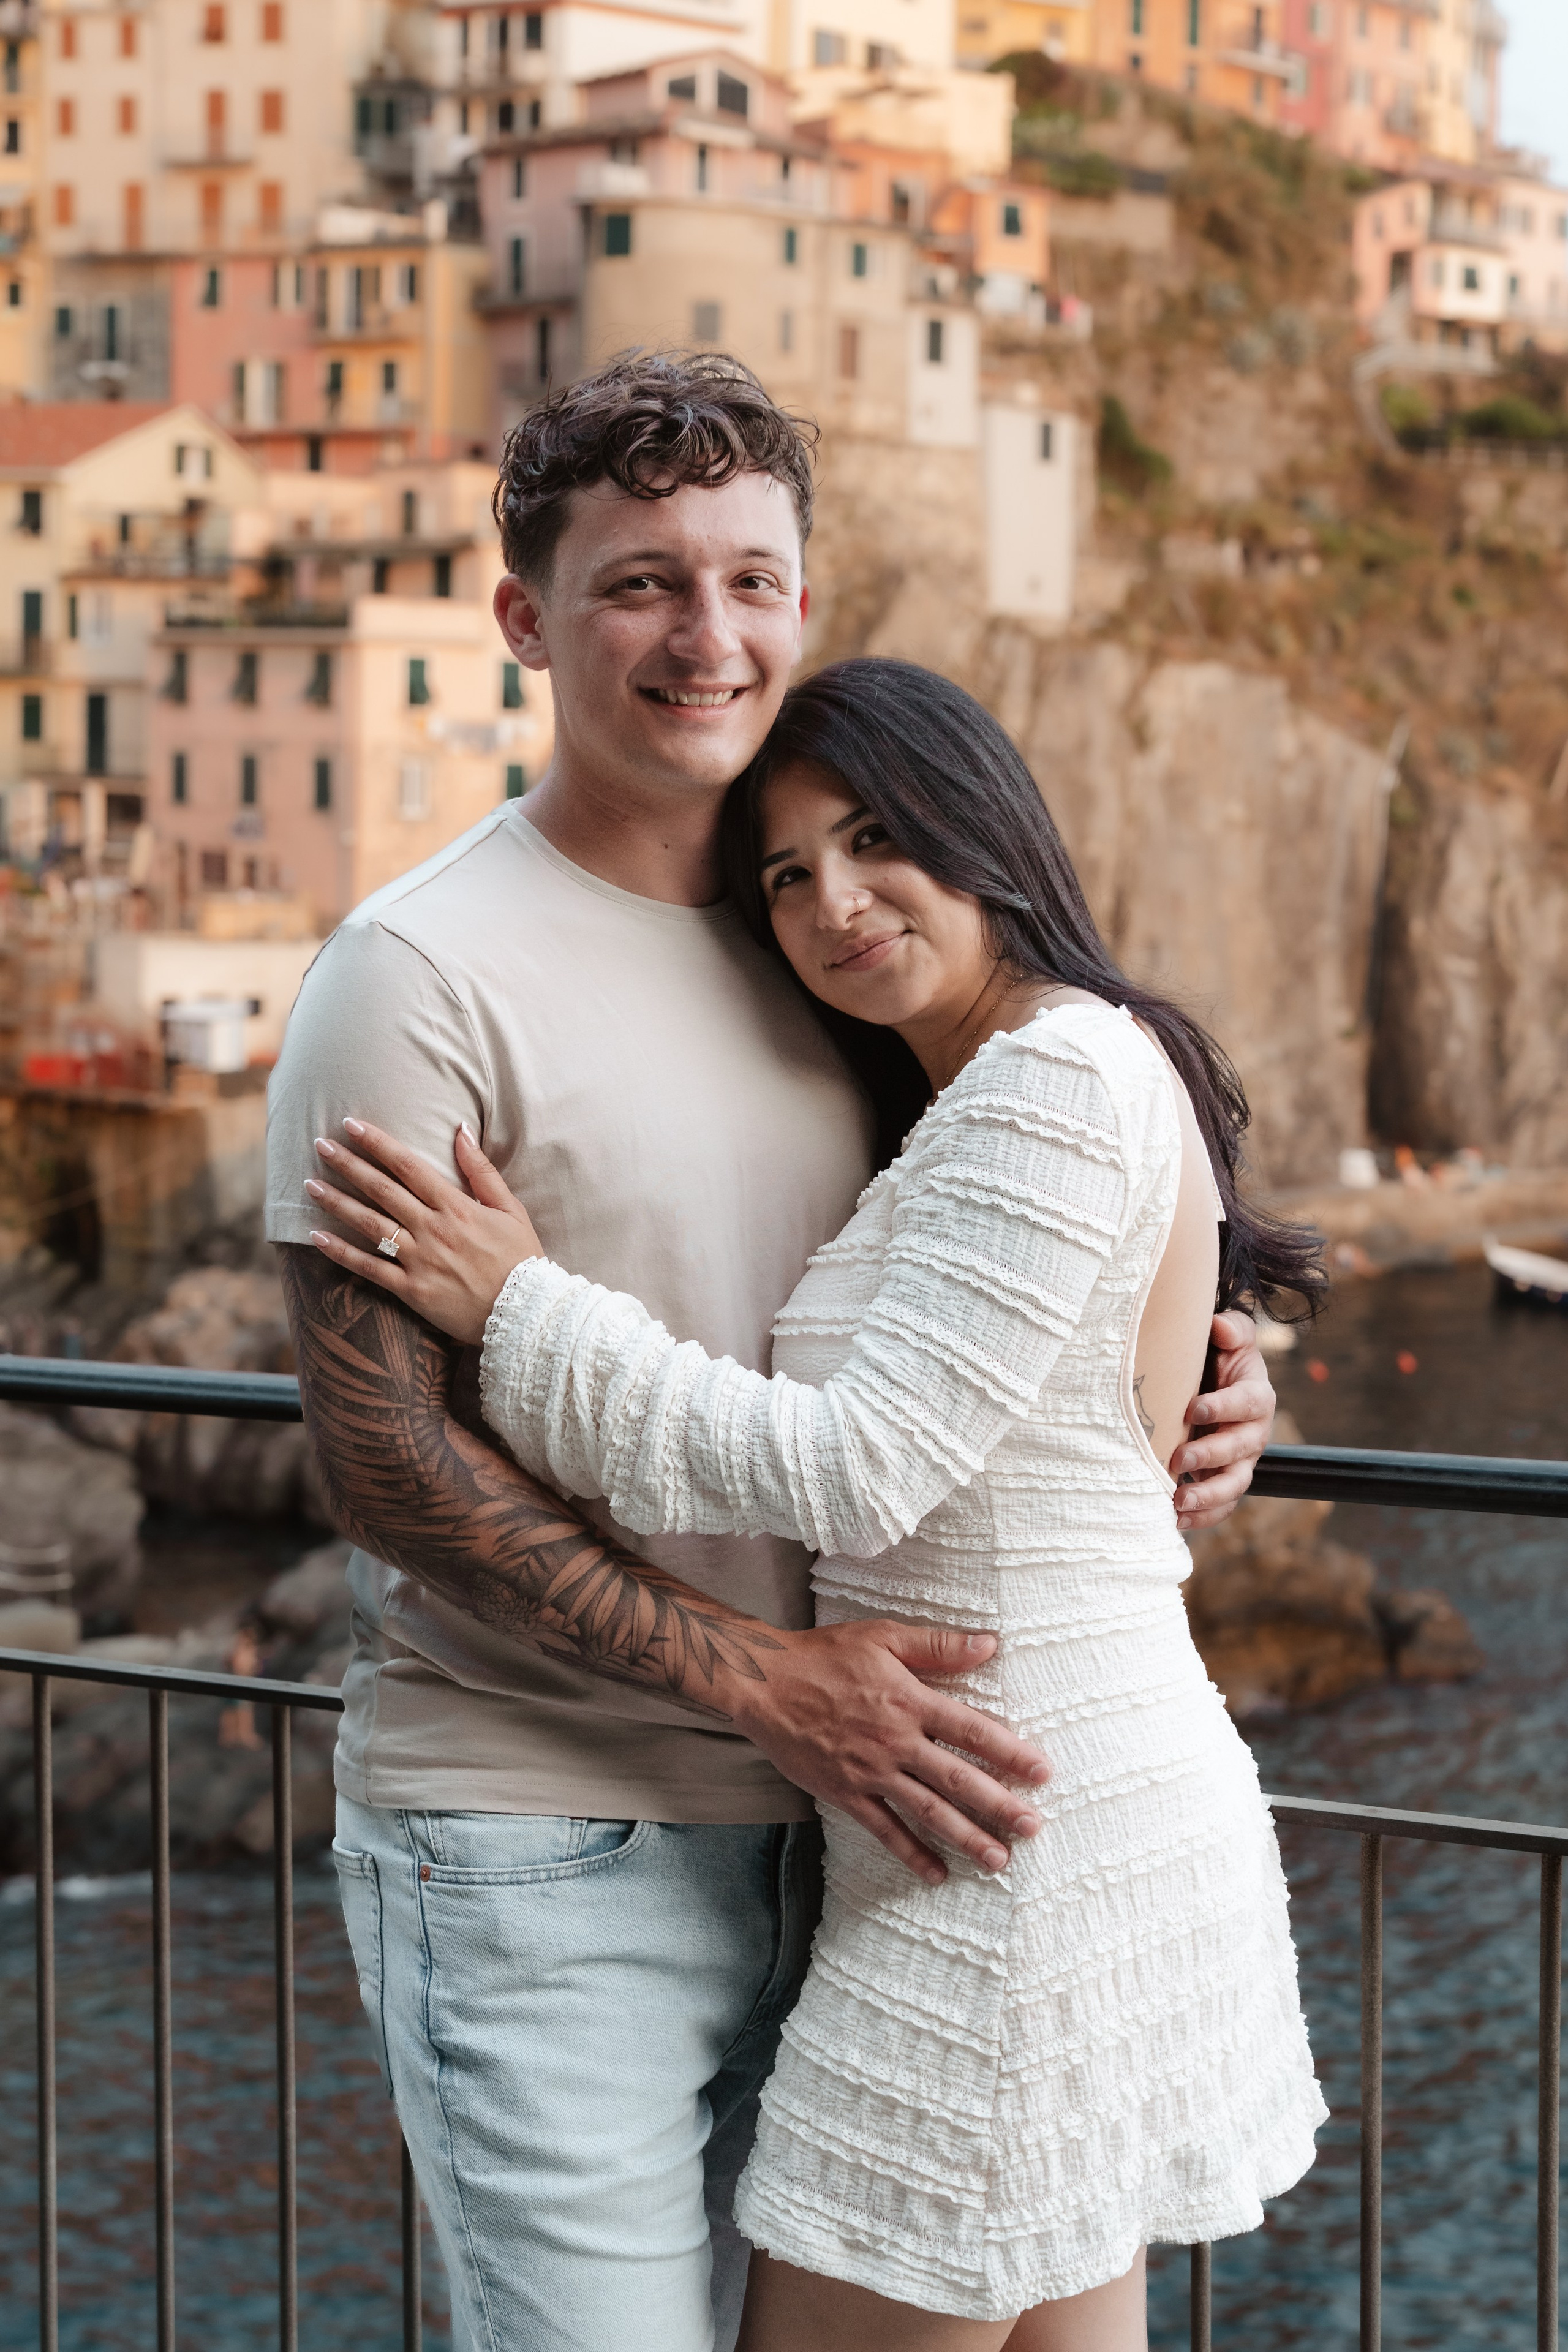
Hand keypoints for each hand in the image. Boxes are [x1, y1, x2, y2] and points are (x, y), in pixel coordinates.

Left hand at [305, 1119, 542, 1345]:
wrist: (525, 1314)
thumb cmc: (521, 1259)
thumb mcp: (511, 1208)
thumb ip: (481, 1170)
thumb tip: (461, 1130)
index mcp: (456, 1206)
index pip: (409, 1166)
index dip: (378, 1143)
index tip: (351, 1125)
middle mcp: (433, 1229)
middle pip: (382, 1190)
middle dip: (349, 1164)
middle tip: (320, 1145)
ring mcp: (420, 1260)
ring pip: (370, 1225)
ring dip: (337, 1203)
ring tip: (309, 1184)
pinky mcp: (412, 1290)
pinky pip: (370, 1268)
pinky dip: (342, 1253)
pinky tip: (317, 1237)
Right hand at [723, 1619, 1049, 1885]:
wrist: (764, 1683)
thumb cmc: (825, 1655)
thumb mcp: (883, 1636)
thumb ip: (937, 1645)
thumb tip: (989, 1643)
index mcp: (909, 1700)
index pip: (971, 1730)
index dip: (1010, 1751)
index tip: (1042, 1772)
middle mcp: (895, 1741)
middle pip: (956, 1778)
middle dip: (999, 1805)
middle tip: (1033, 1828)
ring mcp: (870, 1771)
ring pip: (927, 1810)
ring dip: (965, 1836)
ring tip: (999, 1860)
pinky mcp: (845, 1793)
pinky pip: (884, 1830)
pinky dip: (911, 1853)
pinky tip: (937, 1873)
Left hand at [1170, 1308, 1275, 1531]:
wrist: (1214, 1383)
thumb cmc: (1219, 1358)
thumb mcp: (1229, 1337)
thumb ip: (1231, 1329)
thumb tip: (1218, 1325)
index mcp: (1256, 1396)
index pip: (1247, 1403)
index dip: (1223, 1407)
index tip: (1192, 1409)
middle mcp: (1254, 1432)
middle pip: (1240, 1449)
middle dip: (1210, 1456)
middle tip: (1177, 1459)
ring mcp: (1242, 1461)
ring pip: (1234, 1484)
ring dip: (1208, 1496)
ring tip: (1178, 1502)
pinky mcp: (1225, 1479)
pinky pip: (1222, 1505)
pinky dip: (1204, 1516)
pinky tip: (1176, 1521)